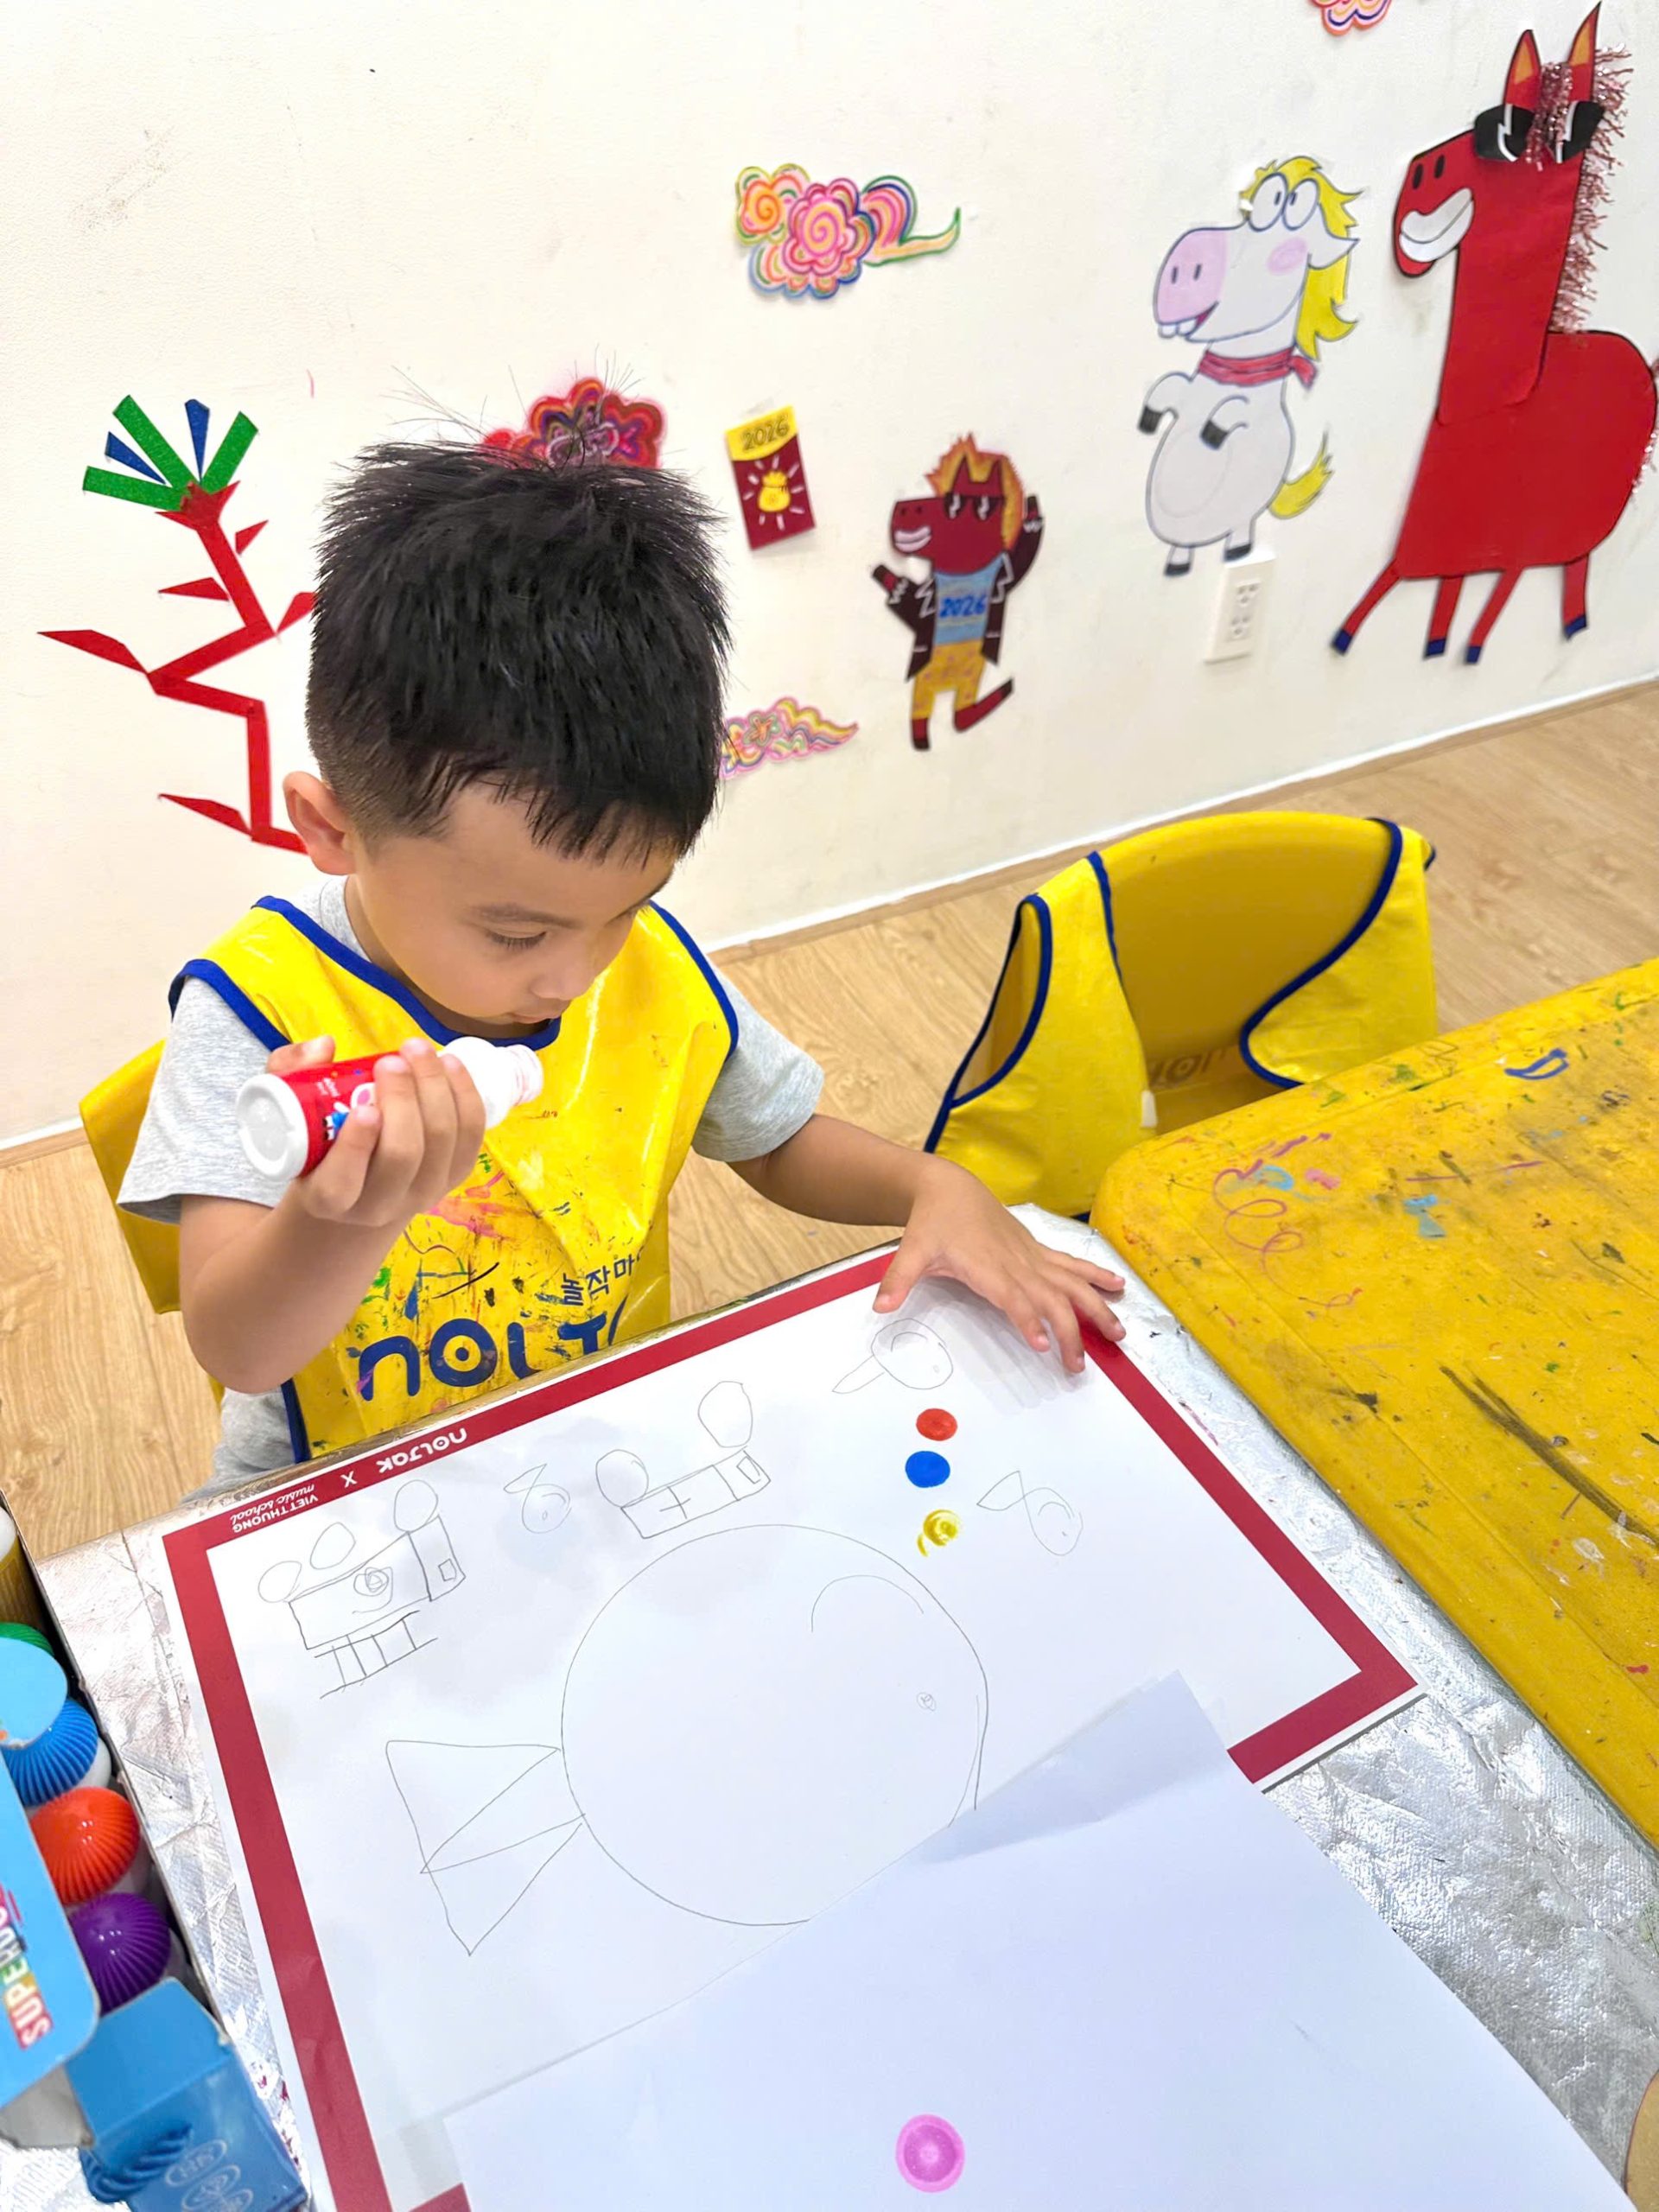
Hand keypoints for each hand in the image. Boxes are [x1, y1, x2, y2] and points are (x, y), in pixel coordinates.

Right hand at [272, 1035, 486, 1230]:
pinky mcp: (453, 1178)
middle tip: (391, 1061)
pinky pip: (470, 1137)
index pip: (341, 1184)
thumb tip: (323, 1046)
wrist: (359, 1188)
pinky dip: (464, 1096)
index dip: (356, 1146)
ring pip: (441, 1143)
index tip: (364, 1106)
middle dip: (403, 1101)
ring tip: (417, 1050)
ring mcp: (421, 1195)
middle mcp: (377, 1207)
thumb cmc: (318, 1142)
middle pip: (403, 1155)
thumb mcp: (287, 1112)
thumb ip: (290, 1074)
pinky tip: (449, 1064)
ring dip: (434, 1088)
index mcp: (327, 1199)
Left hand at [876, 1160, 1124, 1374]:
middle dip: (1070, 1331)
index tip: (1043, 1344)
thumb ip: (898, 1280)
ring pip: (1071, 1283)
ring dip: (1096, 1308)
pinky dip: (1096, 1277)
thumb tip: (880, 1306)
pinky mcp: (1037, 1252)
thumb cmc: (932, 1222)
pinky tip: (1117, 1287)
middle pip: (1051, 1298)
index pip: (1013, 1296)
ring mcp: (1031, 1257)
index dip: (1029, 1318)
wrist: (949, 1188)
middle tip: (1077, 1364)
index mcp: (987, 1267)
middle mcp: (1016, 1263)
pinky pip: (1071, 1266)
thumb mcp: (911, 1250)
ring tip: (1117, 1333)